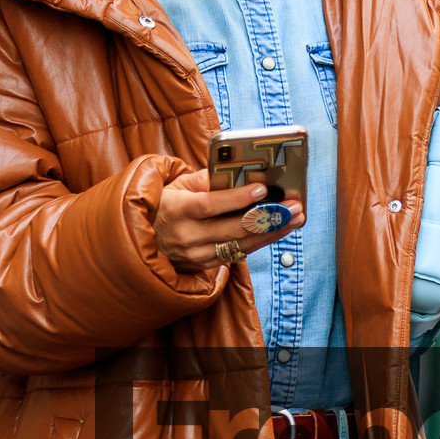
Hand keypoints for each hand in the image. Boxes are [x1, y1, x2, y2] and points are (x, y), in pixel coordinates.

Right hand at [153, 167, 304, 273]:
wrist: (144, 240)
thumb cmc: (165, 205)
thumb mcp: (177, 185)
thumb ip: (206, 178)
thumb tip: (240, 172)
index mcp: (177, 209)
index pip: (210, 204)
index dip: (237, 198)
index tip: (262, 189)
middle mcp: (186, 235)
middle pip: (232, 228)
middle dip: (267, 217)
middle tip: (293, 207)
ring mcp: (195, 254)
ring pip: (240, 245)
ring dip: (272, 232)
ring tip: (295, 218)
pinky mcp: (204, 266)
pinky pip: (238, 254)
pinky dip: (260, 241)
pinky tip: (278, 229)